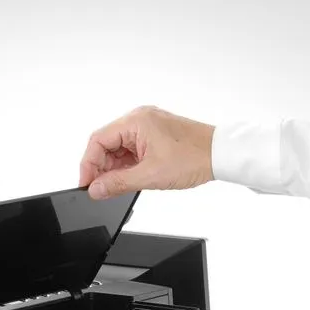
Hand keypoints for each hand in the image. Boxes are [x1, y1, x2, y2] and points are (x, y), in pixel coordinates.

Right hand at [79, 106, 214, 198]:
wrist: (221, 154)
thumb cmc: (194, 157)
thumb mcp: (150, 175)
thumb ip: (118, 183)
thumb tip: (96, 189)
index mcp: (135, 121)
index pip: (98, 141)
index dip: (88, 165)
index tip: (87, 184)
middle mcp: (140, 119)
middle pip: (107, 144)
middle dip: (102, 168)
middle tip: (102, 190)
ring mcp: (148, 126)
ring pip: (120, 148)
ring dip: (116, 168)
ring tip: (119, 187)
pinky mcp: (156, 135)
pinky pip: (133, 149)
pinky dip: (128, 165)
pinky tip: (131, 178)